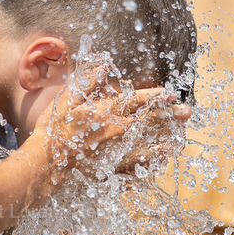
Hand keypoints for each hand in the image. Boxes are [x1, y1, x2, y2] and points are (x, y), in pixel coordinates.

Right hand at [30, 68, 189, 181]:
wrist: (45, 166)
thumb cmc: (52, 132)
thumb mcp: (65, 101)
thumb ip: (86, 83)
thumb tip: (102, 65)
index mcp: (106, 112)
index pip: (138, 100)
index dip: (157, 96)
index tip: (173, 92)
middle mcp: (117, 131)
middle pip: (149, 122)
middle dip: (170, 116)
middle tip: (188, 113)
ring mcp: (116, 152)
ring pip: (148, 143)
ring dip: (166, 137)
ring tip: (181, 135)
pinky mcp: (112, 169)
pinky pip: (137, 165)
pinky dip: (151, 161)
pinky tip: (162, 159)